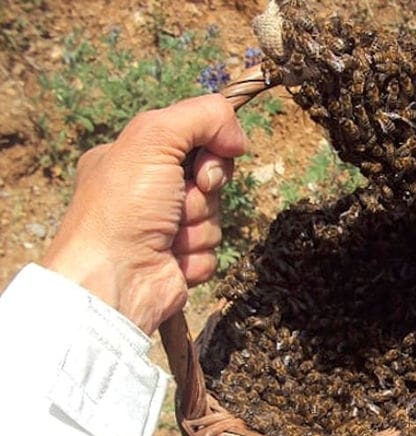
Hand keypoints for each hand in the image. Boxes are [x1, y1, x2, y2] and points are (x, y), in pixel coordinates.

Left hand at [41, 94, 248, 333]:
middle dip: (203, 193)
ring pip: (214, 217)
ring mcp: (163, 228)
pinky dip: (196, 255)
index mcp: (134, 158)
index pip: (194, 141)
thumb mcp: (153, 137)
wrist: (117, 278)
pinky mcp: (179, 261)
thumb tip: (237, 137)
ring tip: (169, 237)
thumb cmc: (124, 205)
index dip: (209, 152)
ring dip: (199, 227)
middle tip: (180, 203)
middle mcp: (147, 191)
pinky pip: (211, 251)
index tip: (202, 167)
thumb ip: (201, 116)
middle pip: (210, 179)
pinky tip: (172, 260)